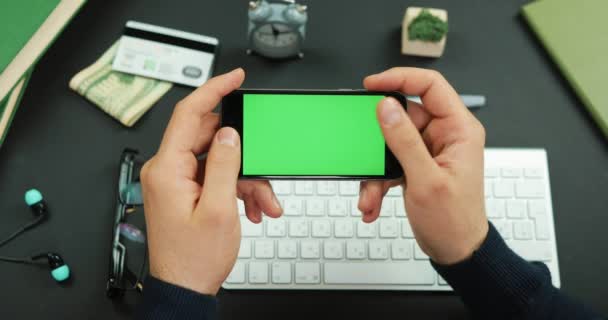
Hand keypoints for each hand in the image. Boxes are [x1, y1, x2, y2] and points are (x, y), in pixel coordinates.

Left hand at [140, 69, 281, 294]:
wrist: (185, 288)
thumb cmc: (194, 258)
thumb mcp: (219, 209)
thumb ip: (224, 165)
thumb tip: (228, 133)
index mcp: (167, 169)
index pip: (189, 114)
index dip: (213, 90)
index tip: (233, 79)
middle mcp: (167, 171)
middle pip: (209, 138)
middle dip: (244, 153)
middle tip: (263, 166)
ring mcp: (176, 181)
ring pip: (218, 160)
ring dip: (246, 178)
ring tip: (264, 201)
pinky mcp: (185, 191)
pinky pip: (216, 177)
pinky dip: (238, 188)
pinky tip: (254, 207)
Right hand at [359, 68, 487, 264]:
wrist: (456, 250)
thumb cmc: (455, 220)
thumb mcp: (425, 180)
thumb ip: (404, 140)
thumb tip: (387, 108)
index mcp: (458, 129)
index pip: (430, 86)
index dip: (400, 78)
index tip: (372, 85)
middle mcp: (444, 135)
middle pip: (402, 117)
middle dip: (377, 143)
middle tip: (364, 154)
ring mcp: (429, 151)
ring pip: (390, 143)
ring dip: (375, 170)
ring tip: (370, 193)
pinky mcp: (416, 165)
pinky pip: (389, 162)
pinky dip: (377, 181)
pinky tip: (373, 200)